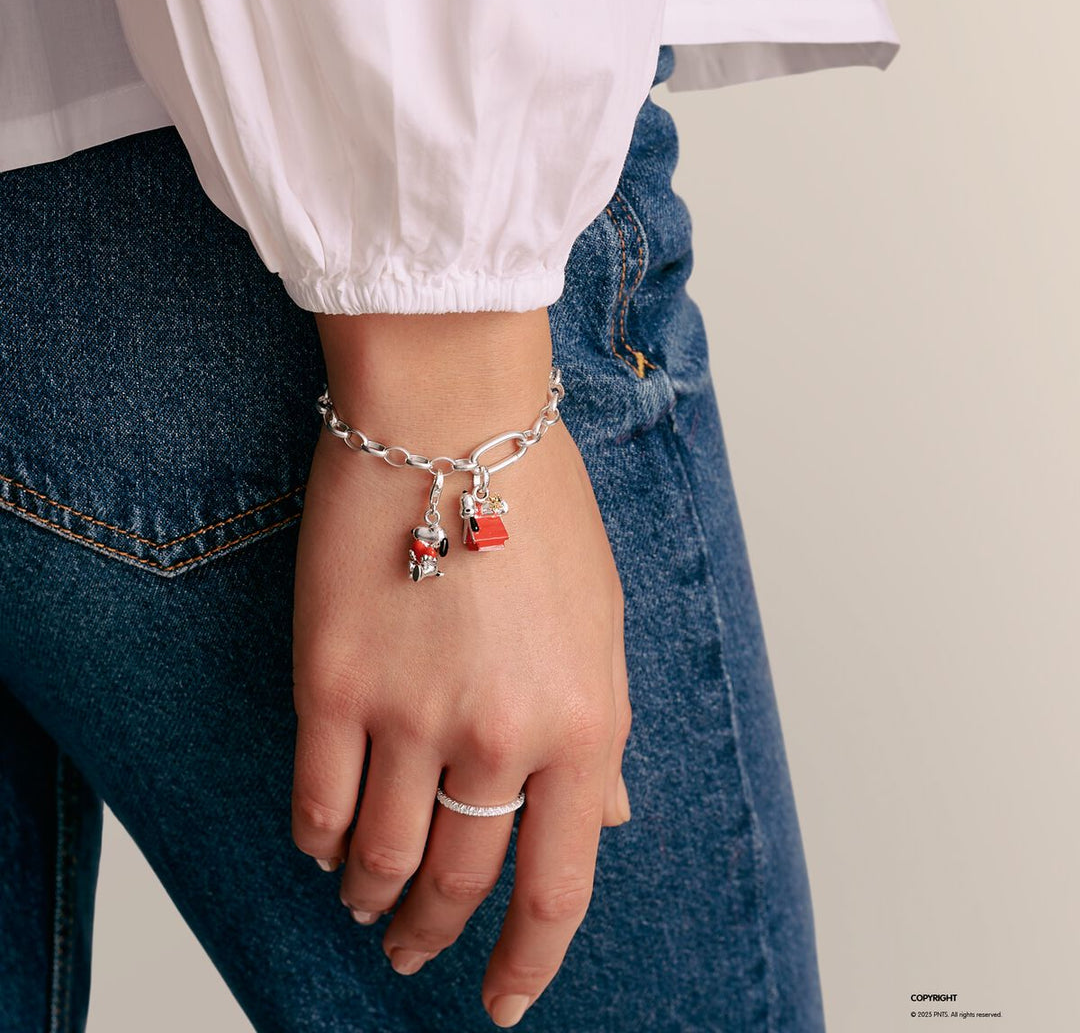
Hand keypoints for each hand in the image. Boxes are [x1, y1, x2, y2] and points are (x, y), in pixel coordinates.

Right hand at [290, 309, 632, 1027]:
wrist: (454, 414)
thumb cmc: (539, 507)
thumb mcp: (601, 623)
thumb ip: (600, 731)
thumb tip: (607, 819)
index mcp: (585, 722)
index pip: (557, 885)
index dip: (529, 961)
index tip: (503, 1001)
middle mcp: (501, 733)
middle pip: (459, 879)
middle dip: (436, 933)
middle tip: (418, 951)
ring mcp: (410, 711)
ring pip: (378, 855)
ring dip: (371, 895)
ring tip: (368, 905)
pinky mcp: (331, 680)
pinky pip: (315, 800)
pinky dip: (318, 839)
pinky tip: (323, 844)